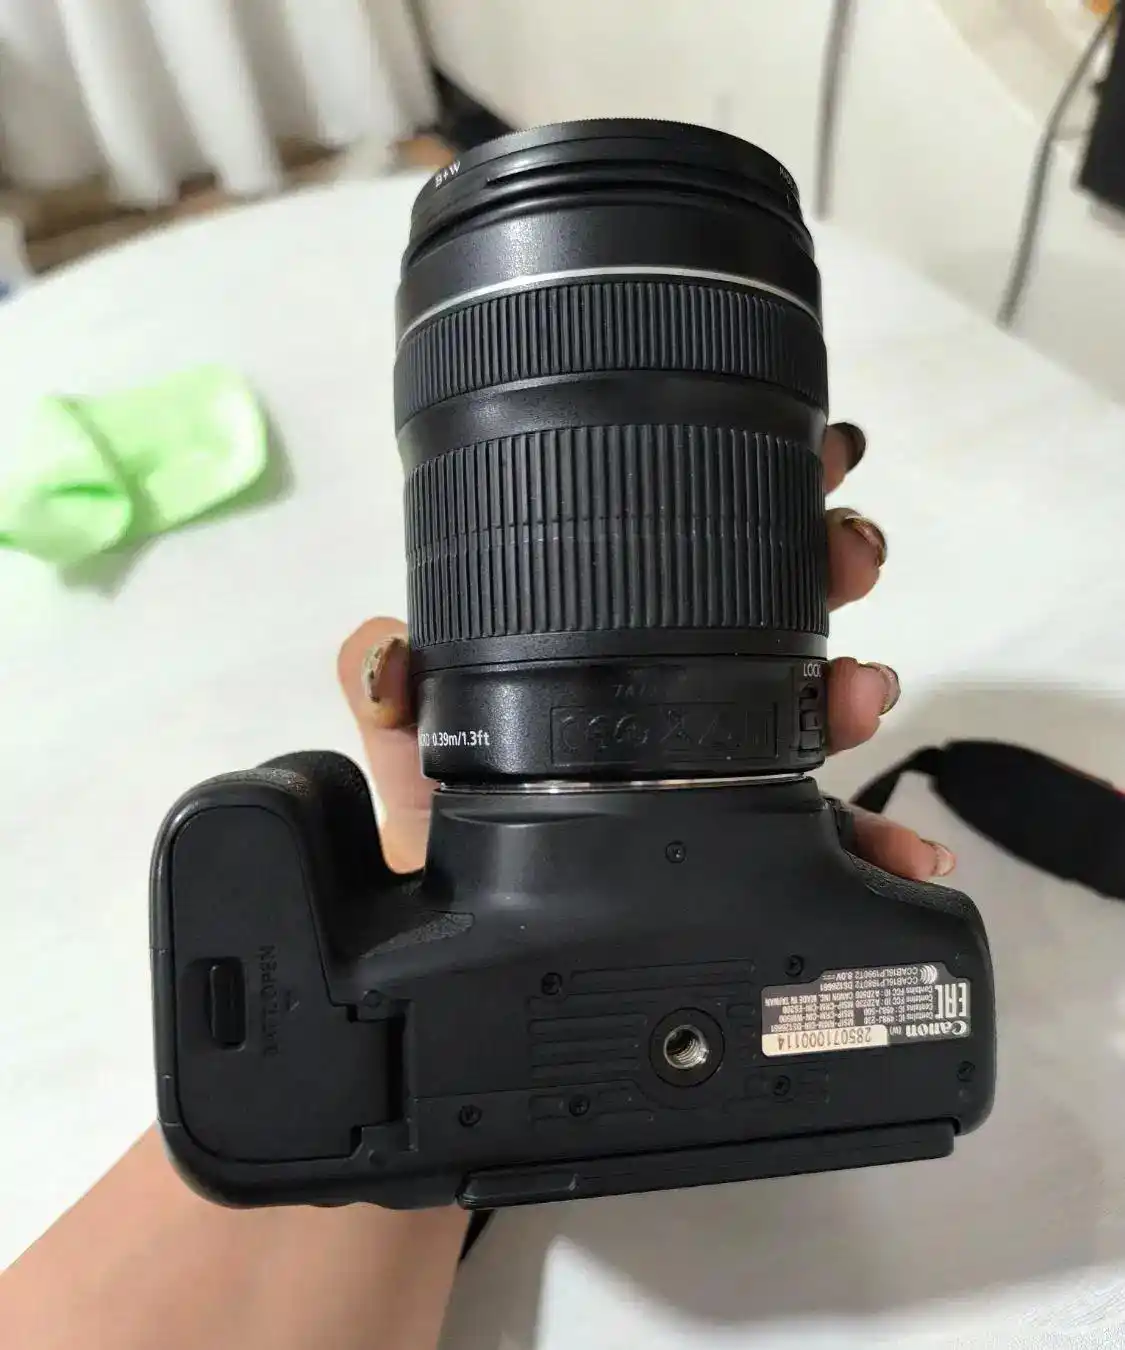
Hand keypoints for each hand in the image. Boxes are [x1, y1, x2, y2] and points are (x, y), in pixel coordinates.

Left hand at [337, 423, 953, 880]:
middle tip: (850, 550)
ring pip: (809, 706)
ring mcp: (715, 761)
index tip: (809, 459)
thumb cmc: (446, 837)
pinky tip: (910, 855)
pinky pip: (819, 839)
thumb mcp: (412, 756)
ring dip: (857, 687)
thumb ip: (389, 700)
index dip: (753, 496)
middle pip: (772, 606)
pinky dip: (876, 845)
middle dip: (826, 564)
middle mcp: (672, 691)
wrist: (483, 942)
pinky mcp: (740, 844)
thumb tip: (383, 652)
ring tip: (866, 692)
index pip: (685, 553)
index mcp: (607, 646)